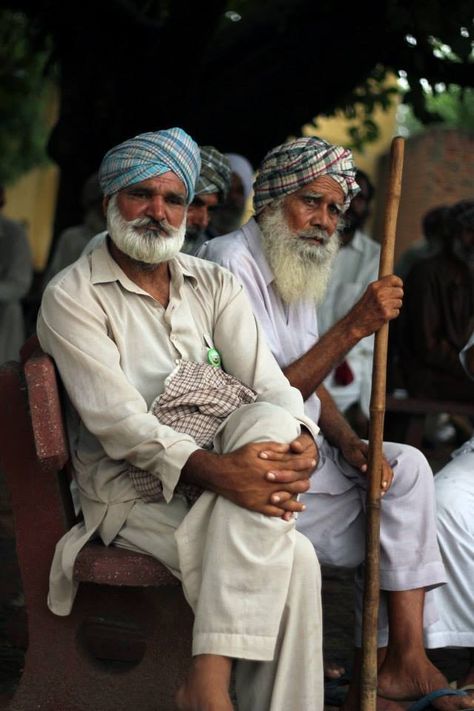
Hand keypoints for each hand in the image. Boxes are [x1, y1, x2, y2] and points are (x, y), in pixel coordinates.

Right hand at [183, 440, 316, 517]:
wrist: (220, 474)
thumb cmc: (237, 458)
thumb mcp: (254, 447)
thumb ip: (273, 447)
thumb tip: (289, 447)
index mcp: (270, 466)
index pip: (293, 465)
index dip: (304, 463)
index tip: (312, 462)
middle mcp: (269, 481)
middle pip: (293, 483)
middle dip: (304, 481)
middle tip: (310, 482)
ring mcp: (263, 494)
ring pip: (286, 499)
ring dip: (297, 502)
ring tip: (304, 505)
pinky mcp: (256, 505)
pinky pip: (273, 511)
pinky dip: (283, 513)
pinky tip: (290, 514)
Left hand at [340, 436, 393, 494]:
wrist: (350, 443)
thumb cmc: (352, 449)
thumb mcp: (353, 454)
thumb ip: (359, 461)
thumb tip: (365, 469)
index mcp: (377, 454)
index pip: (384, 467)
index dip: (385, 477)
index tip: (382, 486)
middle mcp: (381, 458)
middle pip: (388, 472)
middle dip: (386, 484)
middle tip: (381, 494)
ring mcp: (381, 462)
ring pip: (388, 474)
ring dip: (386, 484)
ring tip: (381, 494)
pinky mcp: (378, 466)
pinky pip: (384, 475)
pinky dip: (384, 483)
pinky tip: (380, 490)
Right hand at [349, 275, 403, 339]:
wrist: (354, 324)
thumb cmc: (361, 311)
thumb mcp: (368, 293)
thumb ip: (380, 288)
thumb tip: (394, 285)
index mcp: (374, 287)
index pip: (393, 279)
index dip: (398, 283)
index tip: (399, 286)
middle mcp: (379, 293)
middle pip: (399, 291)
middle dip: (396, 297)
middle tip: (389, 302)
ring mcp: (383, 304)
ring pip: (399, 302)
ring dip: (394, 307)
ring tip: (384, 309)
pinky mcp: (386, 314)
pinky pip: (397, 312)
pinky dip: (392, 315)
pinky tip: (384, 315)